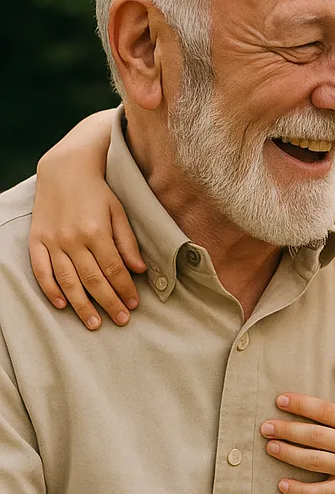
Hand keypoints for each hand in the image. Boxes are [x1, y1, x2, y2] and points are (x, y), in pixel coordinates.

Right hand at [29, 176, 144, 330]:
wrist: (64, 170)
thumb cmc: (97, 191)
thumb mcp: (119, 212)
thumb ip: (127, 242)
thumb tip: (140, 269)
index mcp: (96, 232)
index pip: (114, 270)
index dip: (125, 289)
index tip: (134, 305)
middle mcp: (72, 239)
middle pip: (93, 280)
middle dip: (109, 303)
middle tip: (121, 320)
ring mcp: (52, 241)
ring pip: (68, 281)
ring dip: (82, 305)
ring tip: (94, 323)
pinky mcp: (36, 240)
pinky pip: (41, 270)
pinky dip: (50, 289)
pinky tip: (62, 304)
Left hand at [262, 358, 334, 493]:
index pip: (326, 411)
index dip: (302, 405)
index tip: (280, 400)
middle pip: (315, 436)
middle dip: (288, 430)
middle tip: (265, 426)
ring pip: (314, 462)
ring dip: (289, 454)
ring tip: (270, 447)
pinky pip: (321, 493)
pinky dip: (301, 491)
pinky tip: (282, 485)